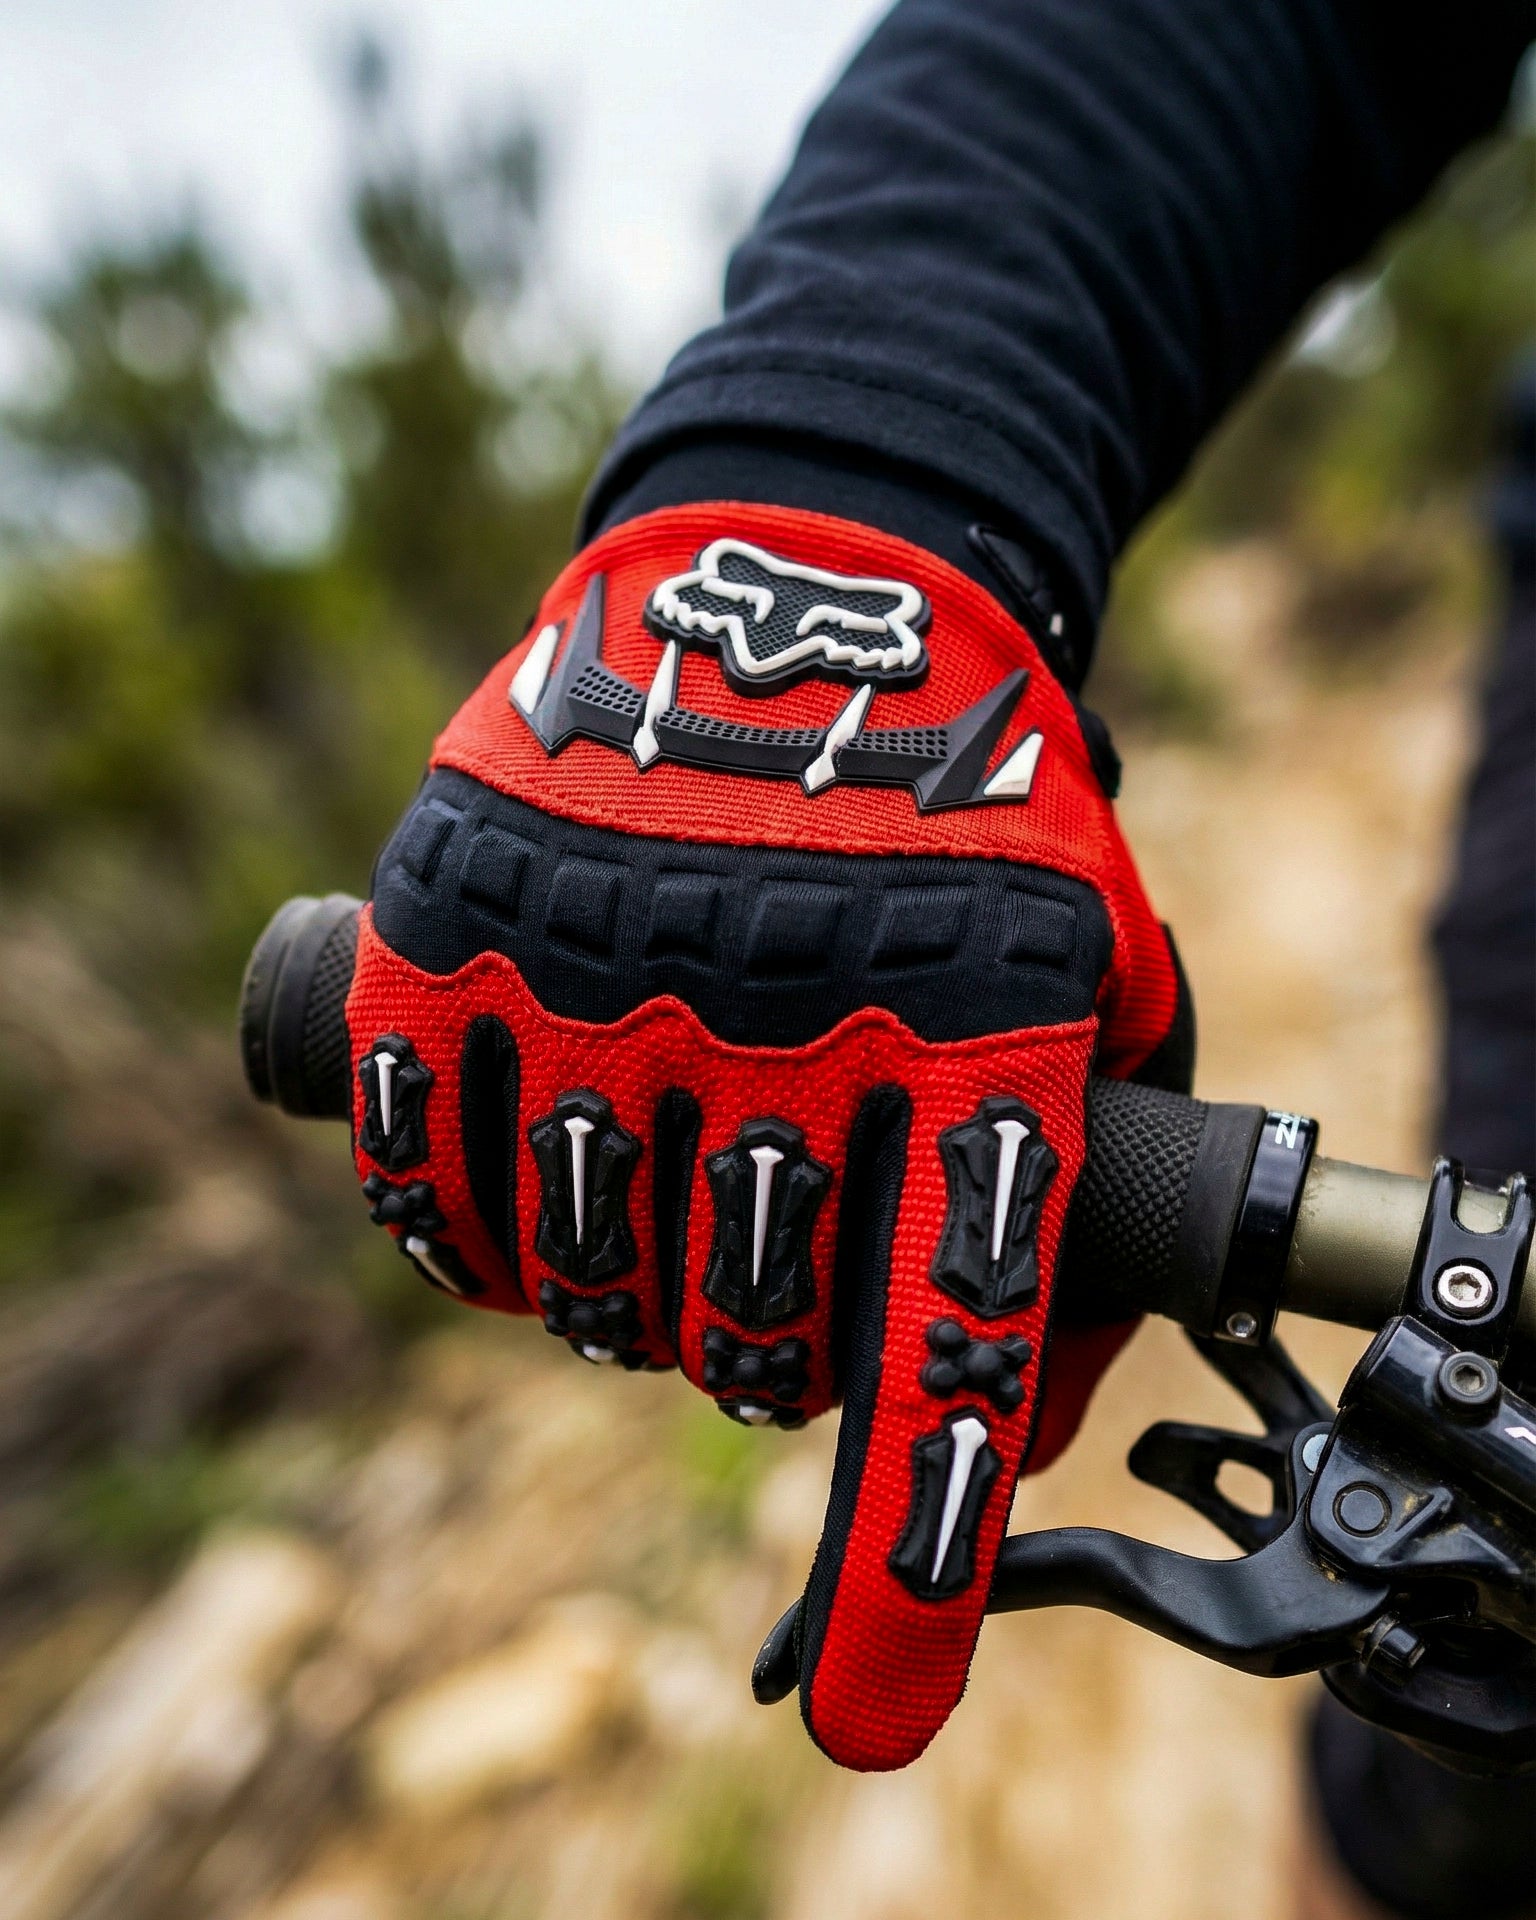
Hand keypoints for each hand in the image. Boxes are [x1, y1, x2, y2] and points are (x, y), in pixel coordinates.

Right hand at [346, 502, 1187, 1768]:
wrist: (807, 567)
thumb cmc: (970, 802)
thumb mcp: (1094, 966)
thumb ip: (1081, 1191)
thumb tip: (1021, 1415)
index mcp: (964, 1032)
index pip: (936, 1348)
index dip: (901, 1556)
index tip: (871, 1709)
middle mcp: (769, 1019)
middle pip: (746, 1341)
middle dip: (767, 1355)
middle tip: (773, 1276)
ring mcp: (588, 976)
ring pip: (581, 1286)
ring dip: (625, 1297)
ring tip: (661, 1200)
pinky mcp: (449, 935)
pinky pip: (427, 1187)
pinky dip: (473, 1224)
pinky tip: (529, 1165)